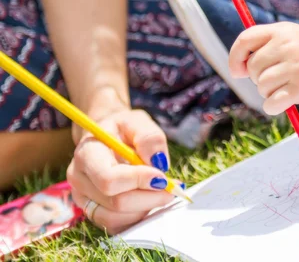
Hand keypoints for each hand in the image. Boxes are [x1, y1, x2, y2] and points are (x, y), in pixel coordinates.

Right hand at [67, 106, 177, 234]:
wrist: (107, 137)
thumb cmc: (123, 129)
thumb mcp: (138, 121)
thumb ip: (150, 138)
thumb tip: (159, 163)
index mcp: (86, 154)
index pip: (109, 179)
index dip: (138, 181)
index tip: (162, 177)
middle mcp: (79, 179)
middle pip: (116, 202)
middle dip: (149, 197)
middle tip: (172, 187)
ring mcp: (83, 198)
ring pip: (117, 218)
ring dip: (145, 207)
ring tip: (161, 191)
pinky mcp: (93, 212)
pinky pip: (117, 225)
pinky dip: (138, 215)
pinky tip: (149, 199)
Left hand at [229, 22, 298, 114]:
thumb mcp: (285, 36)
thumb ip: (260, 47)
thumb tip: (237, 70)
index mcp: (279, 31)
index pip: (245, 40)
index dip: (235, 57)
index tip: (239, 71)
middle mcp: (286, 46)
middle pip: (253, 68)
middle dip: (257, 77)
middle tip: (275, 77)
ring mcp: (294, 67)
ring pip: (262, 87)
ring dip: (267, 92)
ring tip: (283, 86)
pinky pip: (272, 103)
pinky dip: (272, 106)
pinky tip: (282, 102)